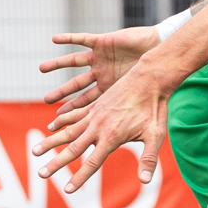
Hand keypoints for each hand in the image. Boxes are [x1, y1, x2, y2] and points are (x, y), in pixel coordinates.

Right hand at [32, 58, 172, 190]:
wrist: (150, 79)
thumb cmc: (155, 109)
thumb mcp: (156, 135)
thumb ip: (148, 158)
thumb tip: (145, 181)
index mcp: (112, 137)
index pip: (93, 162)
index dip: (80, 178)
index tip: (68, 190)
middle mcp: (98, 127)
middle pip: (73, 148)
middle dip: (56, 163)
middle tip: (40, 174)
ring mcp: (94, 115)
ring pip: (68, 131)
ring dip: (51, 142)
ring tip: (35, 151)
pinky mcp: (95, 105)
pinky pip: (74, 114)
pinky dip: (61, 121)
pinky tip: (51, 126)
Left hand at [38, 26, 161, 134]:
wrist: (165, 58)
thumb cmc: (157, 86)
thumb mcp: (145, 113)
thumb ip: (135, 132)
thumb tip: (140, 169)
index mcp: (108, 91)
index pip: (86, 104)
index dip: (71, 113)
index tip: (55, 124)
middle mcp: (101, 75)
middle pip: (76, 86)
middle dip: (61, 94)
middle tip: (46, 100)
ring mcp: (101, 59)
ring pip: (74, 62)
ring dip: (58, 64)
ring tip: (41, 69)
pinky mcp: (104, 42)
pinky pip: (83, 39)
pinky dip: (69, 38)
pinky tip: (54, 39)